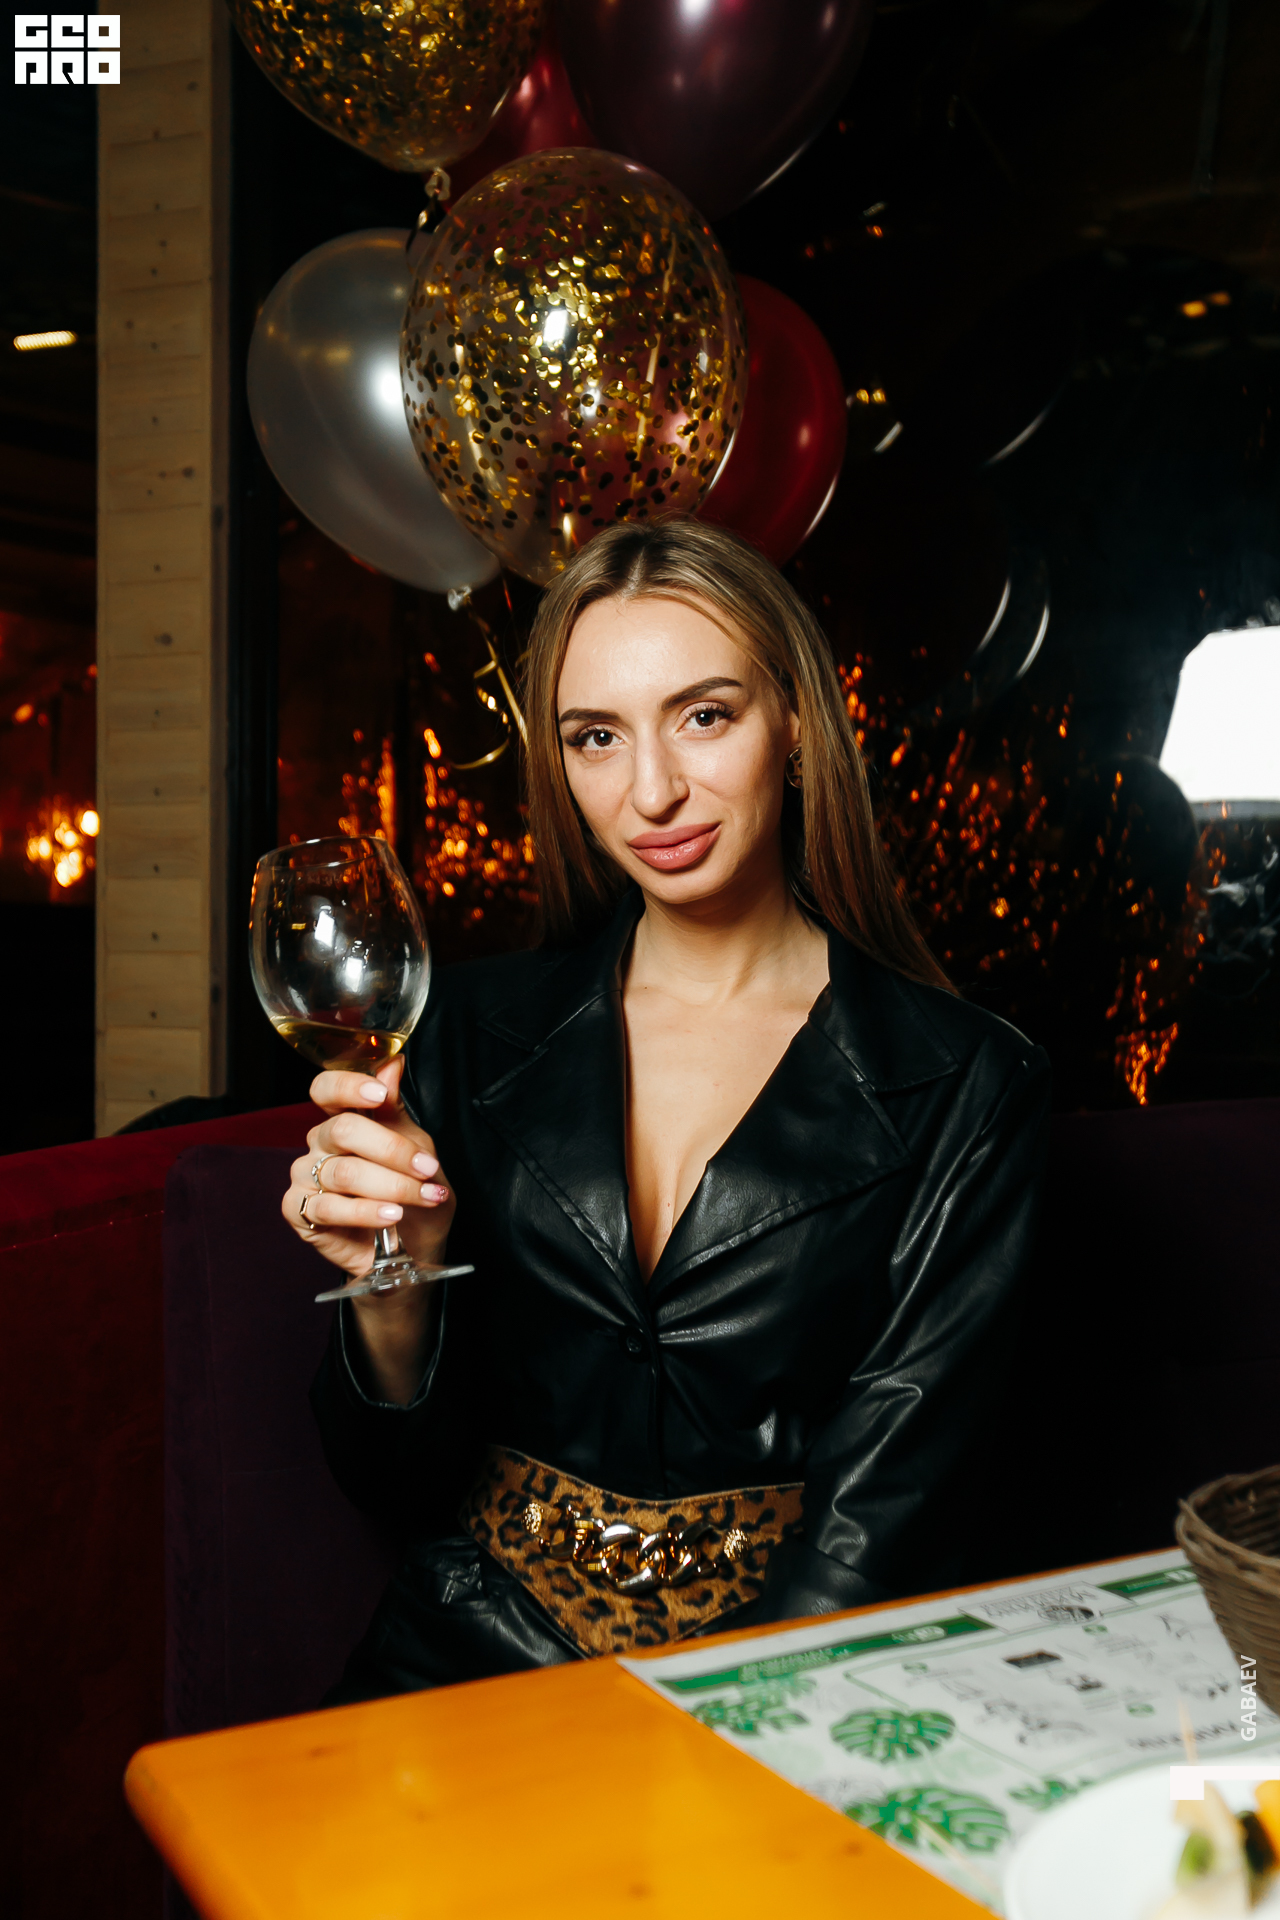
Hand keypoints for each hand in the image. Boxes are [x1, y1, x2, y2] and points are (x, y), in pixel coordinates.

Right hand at [282, 1055, 455, 1285]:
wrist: (413, 1247)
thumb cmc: (414, 1193)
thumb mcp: (418, 1149)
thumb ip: (396, 1111)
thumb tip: (392, 1063)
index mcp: (343, 1120)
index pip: (327, 1089)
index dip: (348, 1087)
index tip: (378, 1095)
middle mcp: (320, 1144)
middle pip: (343, 1131)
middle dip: (392, 1150)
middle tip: (427, 1169)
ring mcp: (306, 1177)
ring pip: (343, 1173)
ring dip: (391, 1186)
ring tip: (423, 1198)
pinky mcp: (300, 1212)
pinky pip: (328, 1208)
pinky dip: (367, 1212)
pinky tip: (392, 1216)